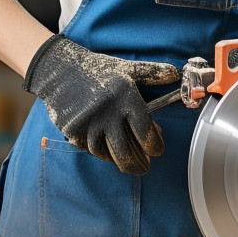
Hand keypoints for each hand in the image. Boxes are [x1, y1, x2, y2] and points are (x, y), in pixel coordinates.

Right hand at [23, 35, 178, 174]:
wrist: (60, 69)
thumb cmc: (100, 70)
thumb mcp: (127, 68)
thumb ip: (153, 73)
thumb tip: (177, 75)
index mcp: (124, 96)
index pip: (144, 130)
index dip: (154, 145)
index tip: (157, 150)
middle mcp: (106, 112)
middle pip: (125, 151)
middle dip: (138, 165)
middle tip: (145, 168)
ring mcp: (88, 123)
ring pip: (107, 154)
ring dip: (120, 161)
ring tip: (130, 164)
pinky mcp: (73, 130)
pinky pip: (90, 150)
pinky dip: (101, 153)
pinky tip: (109, 153)